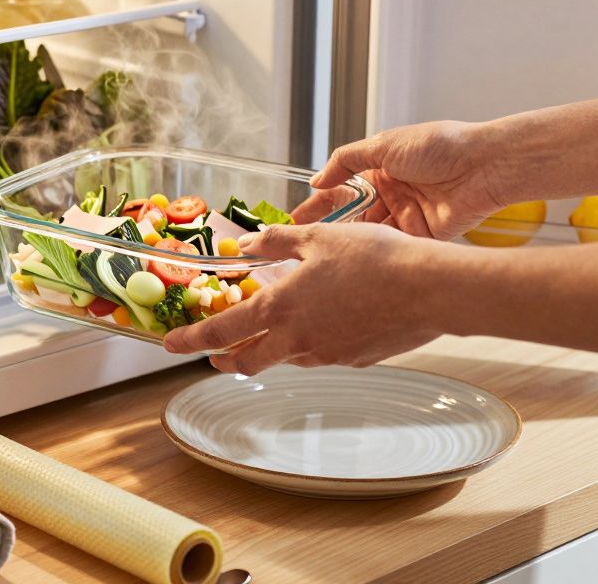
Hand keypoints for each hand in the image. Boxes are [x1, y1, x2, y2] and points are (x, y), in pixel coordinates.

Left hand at [163, 223, 443, 374]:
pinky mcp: (353, 359)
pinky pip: (318, 355)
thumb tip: (250, 243)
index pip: (221, 331)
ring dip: (265, 351)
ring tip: (264, 337)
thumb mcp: (319, 237)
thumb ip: (278, 242)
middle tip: (213, 355)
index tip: (168, 344)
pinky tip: (319, 327)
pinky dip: (305, 345)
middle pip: (246, 360)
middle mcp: (297, 339)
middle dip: (223, 359)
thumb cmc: (376, 258)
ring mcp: (326, 354)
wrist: (429, 289)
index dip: (190, 338)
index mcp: (281, 308)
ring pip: (283, 359)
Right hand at [292, 121, 507, 240]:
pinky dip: (377, 252)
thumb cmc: (440, 146)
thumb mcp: (384, 144)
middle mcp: (392, 195)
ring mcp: (406, 217)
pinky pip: (394, 247)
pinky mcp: (423, 236)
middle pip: (353, 218)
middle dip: (329, 232)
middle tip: (303, 247)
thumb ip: (346, 161)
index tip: (295, 221)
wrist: (484, 166)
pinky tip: (357, 260)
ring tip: (326, 255)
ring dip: (351, 244)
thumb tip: (318, 179)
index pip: (340, 190)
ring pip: (370, 236)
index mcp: (381, 170)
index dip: (317, 206)